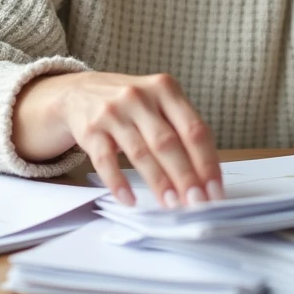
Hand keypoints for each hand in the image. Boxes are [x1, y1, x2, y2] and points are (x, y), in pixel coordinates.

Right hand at [14, 71, 222, 208]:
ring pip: (140, 153)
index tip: (215, 190)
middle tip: (197, 203)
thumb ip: (181, 130)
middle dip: (186, 177)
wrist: (78, 93)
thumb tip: (205, 178)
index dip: (207, 163)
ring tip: (172, 205)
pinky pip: (105, 161)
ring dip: (158, 182)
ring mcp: (113, 112)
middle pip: (168, 142)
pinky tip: (130, 200)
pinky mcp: (90, 130)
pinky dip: (118, 183)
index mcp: (165, 88)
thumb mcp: (158, 103)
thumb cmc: (130, 105)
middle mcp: (139, 97)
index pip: (194, 129)